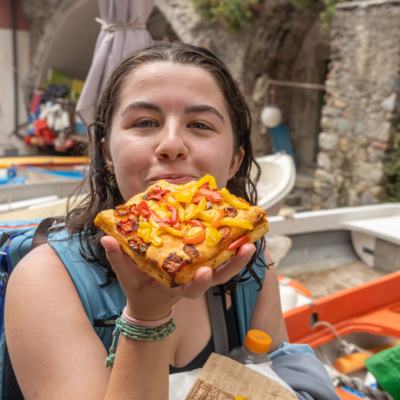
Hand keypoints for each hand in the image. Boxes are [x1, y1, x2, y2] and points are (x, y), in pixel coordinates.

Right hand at [101, 236, 254, 320]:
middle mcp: (192, 282)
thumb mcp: (126, 277)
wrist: (150, 299)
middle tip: (247, 248)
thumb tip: (106, 240)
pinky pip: (220, 258)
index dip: (199, 283)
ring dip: (238, 256)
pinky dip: (231, 248)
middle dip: (234, 265)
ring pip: (224, 268)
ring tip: (251, 239)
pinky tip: (238, 232)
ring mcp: (199, 274)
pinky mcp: (202, 265)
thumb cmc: (139, 288)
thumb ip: (118, 259)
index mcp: (176, 289)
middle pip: (218, 277)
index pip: (191, 290)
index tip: (205, 273)